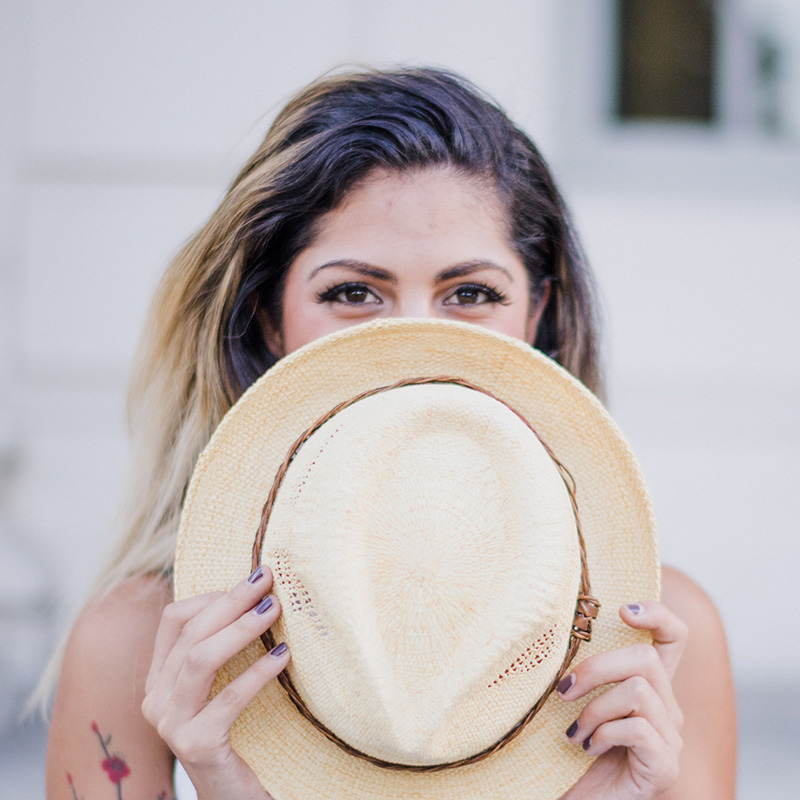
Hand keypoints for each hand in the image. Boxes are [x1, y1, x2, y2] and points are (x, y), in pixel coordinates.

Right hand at [141, 566, 289, 799]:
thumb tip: (257, 594)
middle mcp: (156, 700)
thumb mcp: (224, 685)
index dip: (212, 595)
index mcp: (160, 679)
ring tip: (275, 609)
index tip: (253, 579)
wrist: (237, 797)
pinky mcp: (196, 746)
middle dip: (232, 601)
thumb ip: (226, 649)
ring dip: (241, 628)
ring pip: (199, 658)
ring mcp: (171, 725)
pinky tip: (282, 656)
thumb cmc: (239, 733)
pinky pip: (227, 699)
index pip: (174, 620)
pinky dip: (257, 672)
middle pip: (190, 633)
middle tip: (268, 580)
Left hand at [558, 602, 686, 799]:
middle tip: (564, 691)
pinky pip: (638, 729)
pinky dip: (604, 734)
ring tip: (574, 732)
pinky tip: (587, 749)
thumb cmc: (565, 750)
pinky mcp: (665, 767)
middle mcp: (667, 709)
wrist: (571, 798)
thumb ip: (580, 669)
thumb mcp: (571, 700)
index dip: (657, 615)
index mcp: (648, 686)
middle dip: (597, 667)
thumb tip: (555, 628)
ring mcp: (670, 740)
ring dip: (595, 708)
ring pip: (639, 690)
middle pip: (646, 658)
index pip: (674, 638)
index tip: (622, 610)